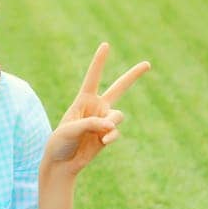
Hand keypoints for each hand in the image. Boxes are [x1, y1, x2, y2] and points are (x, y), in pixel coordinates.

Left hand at [43, 42, 148, 177]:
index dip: (99, 62)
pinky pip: (116, 132)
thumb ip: (90, 124)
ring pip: (117, 115)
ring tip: (100, 133)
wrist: (62, 163)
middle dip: (133, 76)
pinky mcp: (108, 135)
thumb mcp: (70, 129)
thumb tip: (111, 125)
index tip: (106, 45)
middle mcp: (96, 107)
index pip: (93, 78)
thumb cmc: (60, 142)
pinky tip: (104, 142)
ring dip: (110, 123)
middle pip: (119, 88)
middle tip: (148, 64)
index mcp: (83, 100)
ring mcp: (104, 121)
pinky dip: (111, 136)